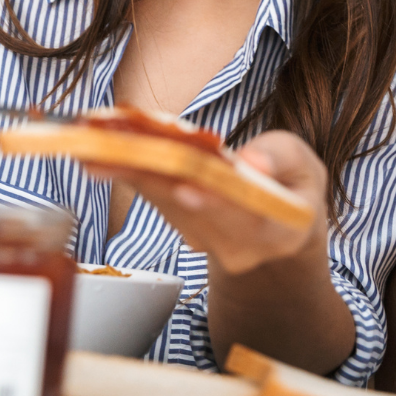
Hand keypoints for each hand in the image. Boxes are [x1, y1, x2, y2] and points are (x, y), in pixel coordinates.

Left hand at [92, 130, 325, 274]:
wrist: (278, 220)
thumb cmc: (292, 182)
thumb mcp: (304, 163)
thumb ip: (282, 157)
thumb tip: (252, 161)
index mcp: (280, 233)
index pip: (247, 220)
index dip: (215, 203)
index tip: (187, 187)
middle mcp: (238, 249)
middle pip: (191, 210)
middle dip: (151, 178)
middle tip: (111, 156)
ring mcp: (206, 244)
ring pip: (165, 204)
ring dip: (128, 173)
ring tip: (91, 147)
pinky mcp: (181, 229)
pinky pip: (156, 199)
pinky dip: (130, 172)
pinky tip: (98, 153)